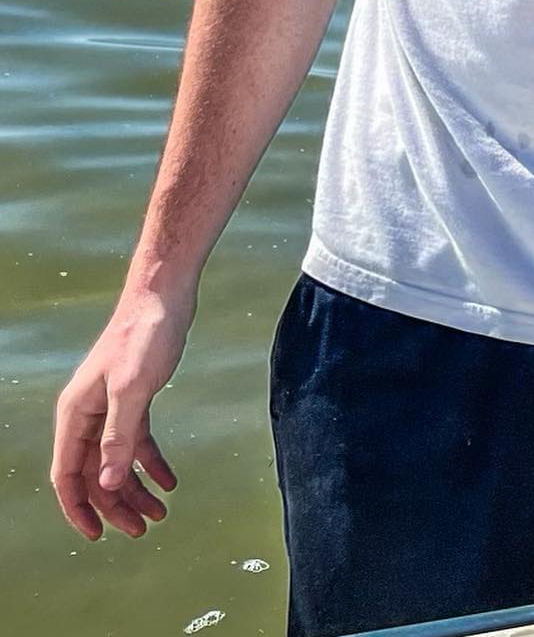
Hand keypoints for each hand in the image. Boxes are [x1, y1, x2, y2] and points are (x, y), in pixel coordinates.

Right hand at [51, 285, 191, 538]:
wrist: (164, 295)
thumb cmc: (145, 335)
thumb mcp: (133, 389)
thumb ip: (118, 437)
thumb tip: (107, 483)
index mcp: (76, 414)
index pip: (67, 474)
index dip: (79, 508)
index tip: (98, 535)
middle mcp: (88, 414)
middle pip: (95, 473)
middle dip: (115, 504)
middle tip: (142, 529)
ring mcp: (111, 406)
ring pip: (116, 460)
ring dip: (135, 488)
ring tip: (159, 512)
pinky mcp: (134, 397)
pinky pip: (136, 441)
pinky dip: (150, 462)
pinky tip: (169, 479)